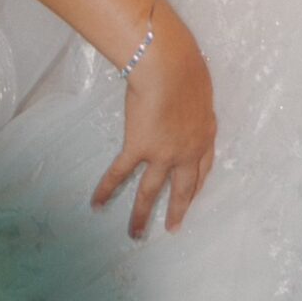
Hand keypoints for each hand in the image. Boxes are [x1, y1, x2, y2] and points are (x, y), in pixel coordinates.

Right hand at [91, 6, 215, 238]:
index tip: (191, 197)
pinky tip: (97, 204)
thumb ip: (194, 105)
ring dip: (141, 214)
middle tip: (172, 228)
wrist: (169, 67)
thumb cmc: (188, 68)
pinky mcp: (138, 148)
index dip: (196, 185)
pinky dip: (106, 189)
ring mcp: (163, 153)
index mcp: (204, 135)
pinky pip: (119, 173)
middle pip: (182, 188)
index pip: (203, 167)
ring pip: (150, 191)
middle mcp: (186, 151)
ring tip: (135, 234)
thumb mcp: (201, 90)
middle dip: (177, 210)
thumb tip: (187, 102)